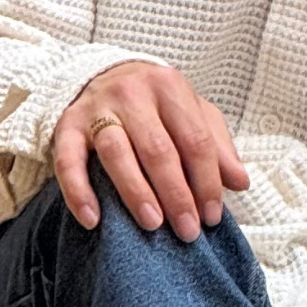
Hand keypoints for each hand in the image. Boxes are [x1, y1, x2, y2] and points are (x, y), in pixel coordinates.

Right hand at [52, 62, 250, 240]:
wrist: (101, 75)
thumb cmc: (155, 105)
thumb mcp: (192, 114)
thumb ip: (216, 145)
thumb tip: (240, 182)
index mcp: (170, 87)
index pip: (195, 139)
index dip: (206, 181)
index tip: (212, 217)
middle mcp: (132, 93)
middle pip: (157, 148)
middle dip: (176, 194)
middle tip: (186, 230)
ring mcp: (96, 108)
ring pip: (116, 152)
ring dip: (136, 192)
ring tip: (152, 225)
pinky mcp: (66, 125)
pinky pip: (68, 160)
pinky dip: (78, 191)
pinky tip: (93, 219)